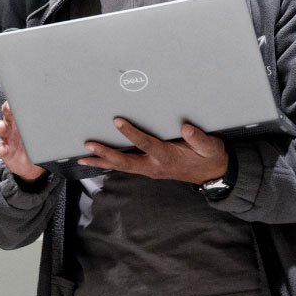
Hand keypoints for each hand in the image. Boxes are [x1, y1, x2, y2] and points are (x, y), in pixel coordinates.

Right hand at [0, 102, 46, 183]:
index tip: (18, 97)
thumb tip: (68, 116)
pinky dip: (2, 149)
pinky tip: (4, 149)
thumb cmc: (40, 144)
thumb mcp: (46, 132)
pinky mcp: (5, 151)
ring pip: (1, 129)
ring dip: (0, 127)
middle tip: (9, 108)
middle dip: (7, 110)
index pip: (18, 107)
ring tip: (3, 127)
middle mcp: (13, 126)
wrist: (34, 165)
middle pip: (7, 115)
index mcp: (23, 120)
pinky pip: (1, 149)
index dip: (17, 101)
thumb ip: (51, 124)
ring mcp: (8, 138)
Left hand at [78, 119, 227, 183]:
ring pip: (122, 167)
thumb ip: (199, 138)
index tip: (117, 121)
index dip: (131, 133)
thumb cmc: (210, 157)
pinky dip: (110, 164)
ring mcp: (151, 170)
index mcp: (167, 157)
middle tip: (88, 146)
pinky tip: (99, 161)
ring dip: (102, 162)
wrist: (213, 174)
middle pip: (125, 161)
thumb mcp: (210, 147)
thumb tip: (185, 127)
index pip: (145, 144)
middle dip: (106, 154)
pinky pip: (126, 167)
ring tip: (82, 158)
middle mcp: (155, 166)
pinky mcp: (149, 169)